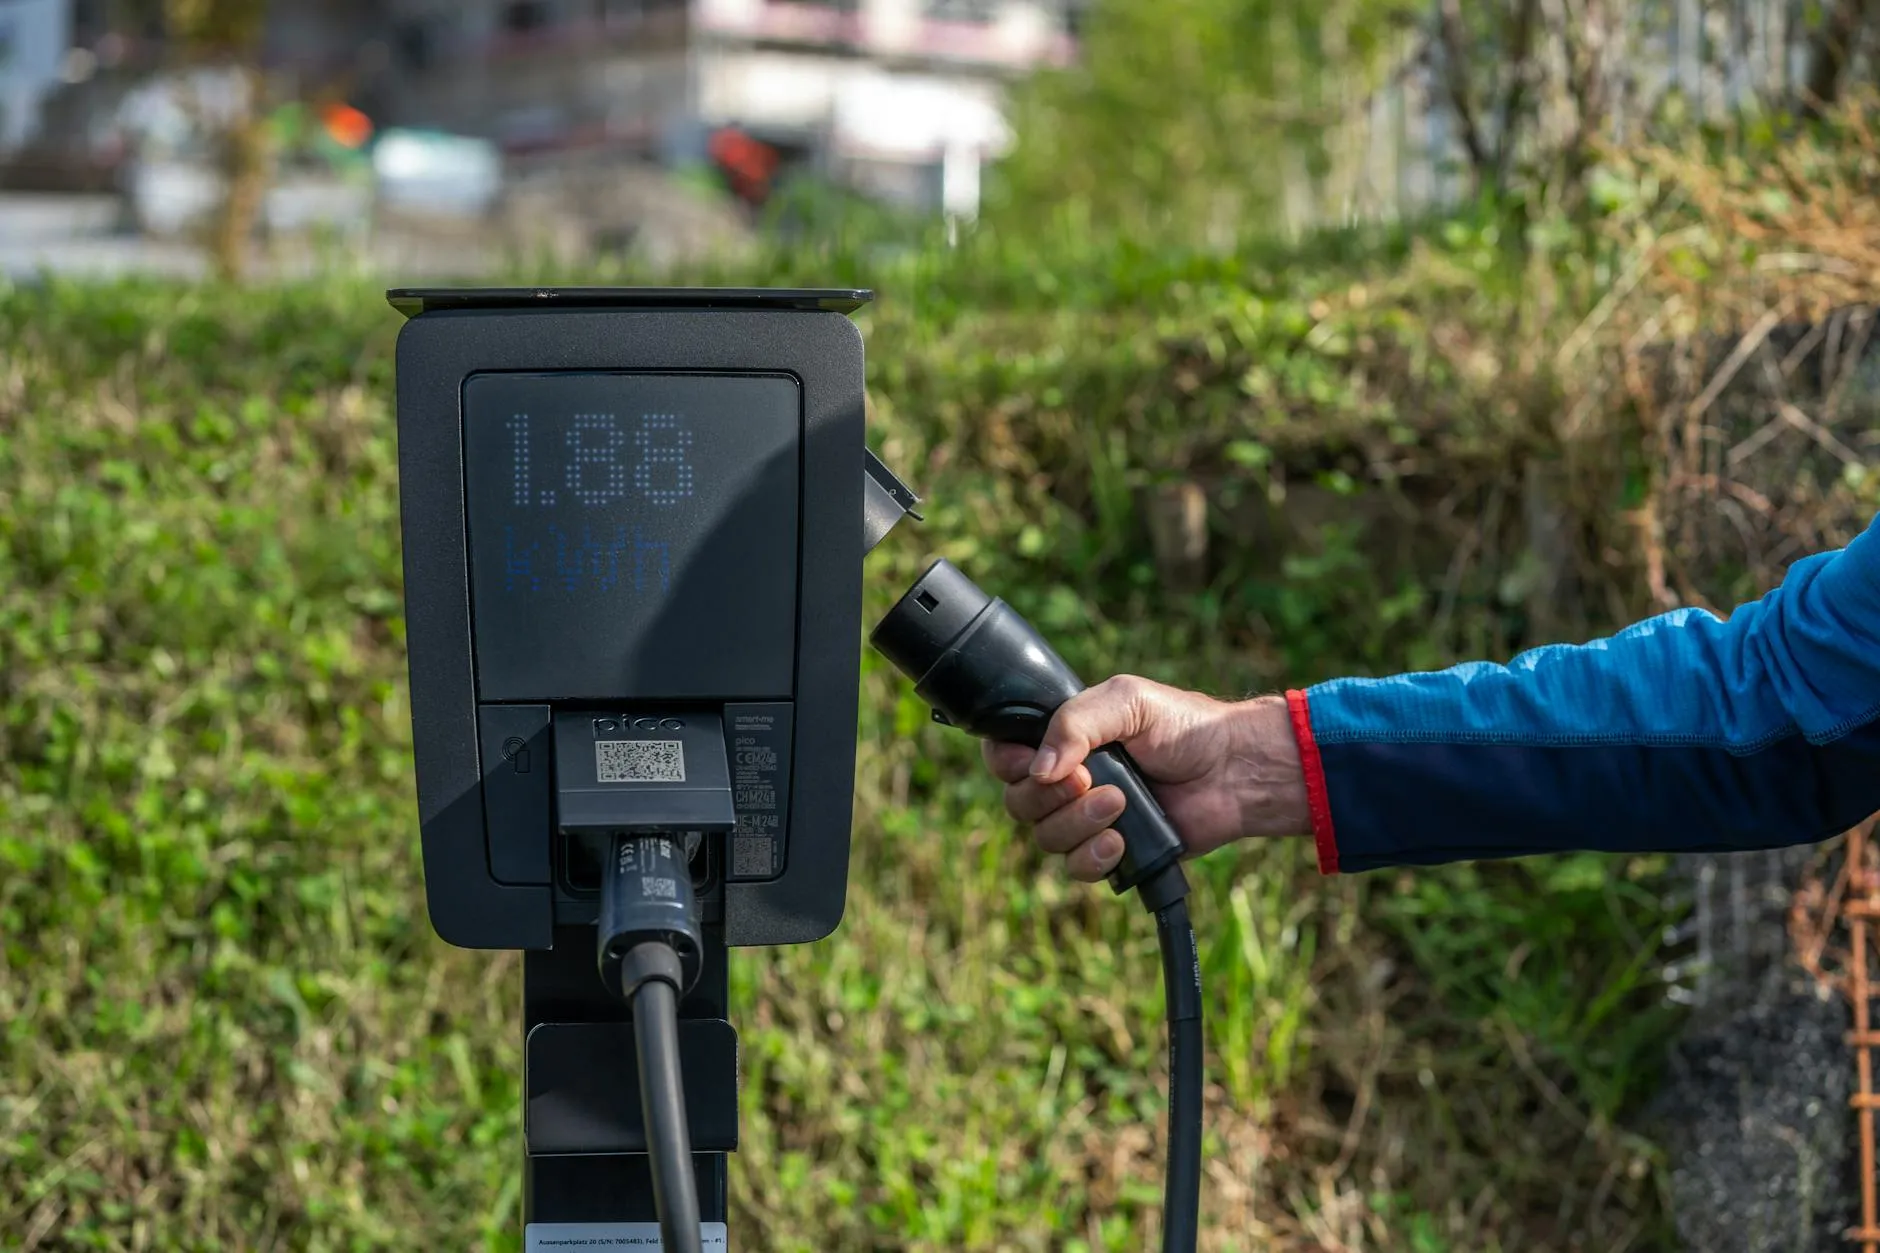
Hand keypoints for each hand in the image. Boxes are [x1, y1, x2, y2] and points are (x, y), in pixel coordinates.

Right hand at [981, 677, 1310, 881]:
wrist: (1234, 770)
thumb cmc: (1183, 727)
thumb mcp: (1125, 701)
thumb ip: (1075, 723)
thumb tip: (1039, 770)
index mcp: (1062, 739)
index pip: (1003, 756)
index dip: (1008, 763)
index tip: (1033, 762)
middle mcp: (1067, 780)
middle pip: (1019, 803)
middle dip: (1050, 796)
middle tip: (1091, 780)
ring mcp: (1086, 819)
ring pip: (1045, 838)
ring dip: (1077, 824)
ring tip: (1120, 804)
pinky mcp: (1112, 853)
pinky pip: (1076, 869)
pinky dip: (1092, 858)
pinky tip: (1120, 842)